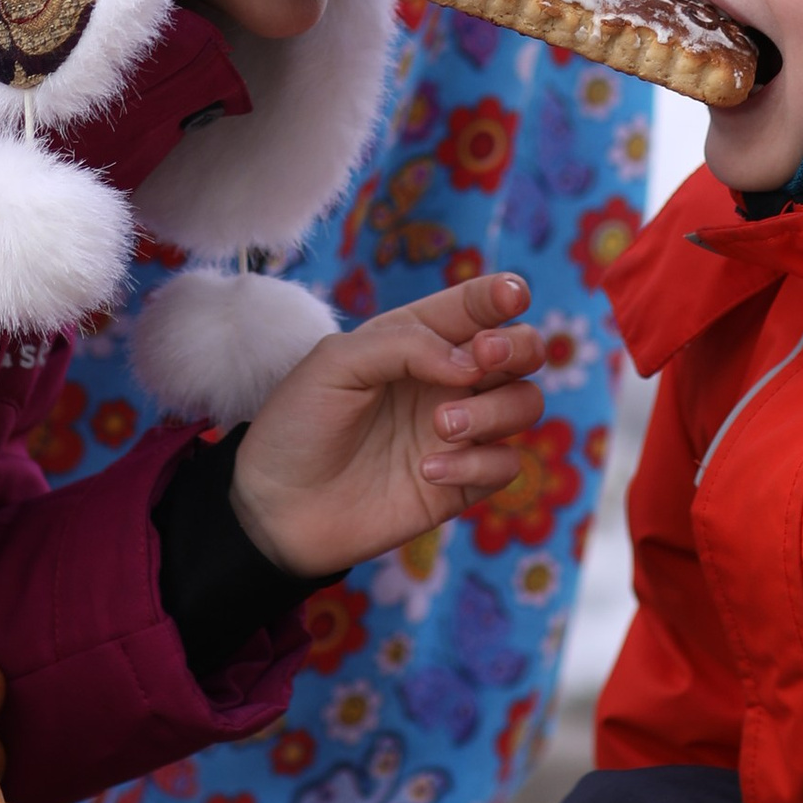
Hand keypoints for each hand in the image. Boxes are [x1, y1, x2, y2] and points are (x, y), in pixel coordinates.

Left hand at [229, 267, 545, 576]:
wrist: (277, 508)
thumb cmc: (300, 424)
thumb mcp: (336, 362)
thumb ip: (405, 345)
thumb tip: (471, 362)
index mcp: (418, 340)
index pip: (476, 306)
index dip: (502, 294)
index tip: (511, 295)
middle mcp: (449, 381)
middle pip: (524, 350)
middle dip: (518, 346)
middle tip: (482, 358)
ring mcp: (460, 432)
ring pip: (525, 404)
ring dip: (494, 409)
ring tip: (441, 424)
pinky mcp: (462, 483)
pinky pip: (506, 465)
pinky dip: (479, 464)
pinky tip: (428, 469)